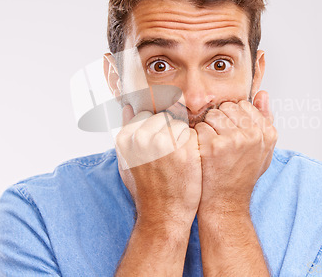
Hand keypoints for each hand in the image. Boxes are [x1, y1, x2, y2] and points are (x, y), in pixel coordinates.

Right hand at [116, 104, 201, 230]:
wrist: (164, 215)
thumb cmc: (147, 190)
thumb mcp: (126, 161)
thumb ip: (126, 131)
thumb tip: (127, 106)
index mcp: (126, 138)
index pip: (147, 114)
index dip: (156, 128)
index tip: (160, 144)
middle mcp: (142, 138)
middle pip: (164, 117)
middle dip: (170, 131)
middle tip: (170, 154)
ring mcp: (163, 143)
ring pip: (180, 123)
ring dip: (183, 137)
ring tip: (179, 159)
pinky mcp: (185, 150)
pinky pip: (194, 133)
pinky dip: (195, 145)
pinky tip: (189, 161)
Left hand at [194, 91, 277, 216]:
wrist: (226, 202)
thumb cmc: (242, 174)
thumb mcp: (262, 149)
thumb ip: (265, 119)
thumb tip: (263, 93)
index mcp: (267, 133)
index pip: (244, 105)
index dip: (233, 118)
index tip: (231, 133)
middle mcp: (254, 135)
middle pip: (227, 107)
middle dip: (220, 120)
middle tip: (220, 141)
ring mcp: (234, 140)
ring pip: (213, 114)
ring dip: (208, 127)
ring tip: (212, 146)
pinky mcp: (214, 146)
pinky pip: (201, 127)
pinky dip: (198, 138)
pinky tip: (203, 152)